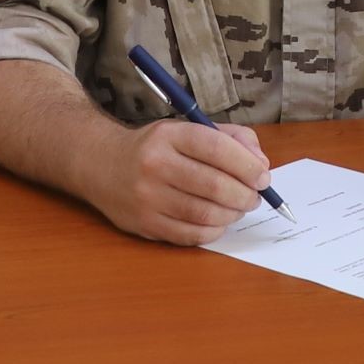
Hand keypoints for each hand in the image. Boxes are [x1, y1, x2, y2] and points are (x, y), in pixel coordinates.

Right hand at [86, 119, 272, 245]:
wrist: (101, 164)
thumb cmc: (155, 147)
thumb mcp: (186, 129)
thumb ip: (229, 138)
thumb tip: (260, 163)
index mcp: (168, 135)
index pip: (216, 148)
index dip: (246, 164)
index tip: (262, 175)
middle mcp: (155, 165)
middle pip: (214, 185)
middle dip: (245, 194)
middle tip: (254, 196)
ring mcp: (147, 198)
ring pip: (204, 213)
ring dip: (232, 214)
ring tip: (238, 208)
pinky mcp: (144, 224)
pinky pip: (190, 235)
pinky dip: (213, 231)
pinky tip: (218, 222)